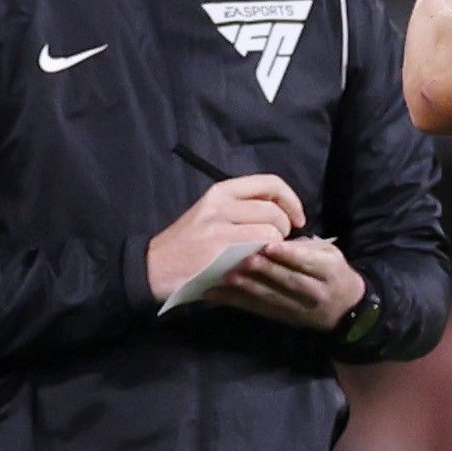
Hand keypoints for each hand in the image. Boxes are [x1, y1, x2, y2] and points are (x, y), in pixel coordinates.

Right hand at [148, 174, 306, 300]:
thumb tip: (283, 214)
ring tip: (264, 257)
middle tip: (276, 245)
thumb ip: (242, 210)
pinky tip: (257, 267)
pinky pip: (260, 250)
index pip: (269, 183)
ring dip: (276, 248)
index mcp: (220, 191)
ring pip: (272, 231)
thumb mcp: (210, 216)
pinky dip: (266, 259)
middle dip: (284, 230)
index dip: (291, 200)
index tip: (297, 219)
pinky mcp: (220, 250)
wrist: (154, 267)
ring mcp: (220, 227)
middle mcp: (220, 204)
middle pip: (274, 210)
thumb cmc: (186, 245)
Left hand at [207, 236, 366, 330]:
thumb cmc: (331, 271)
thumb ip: (305, 246)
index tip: (270, 245)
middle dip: (267, 271)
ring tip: (229, 277)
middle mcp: (317, 292)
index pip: (309, 262)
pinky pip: (259, 309)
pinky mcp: (283, 318)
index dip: (290, 255)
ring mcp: (299, 309)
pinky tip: (220, 294)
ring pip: (273, 298)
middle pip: (290, 281)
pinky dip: (238, 301)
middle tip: (245, 260)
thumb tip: (274, 237)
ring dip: (249, 287)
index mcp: (330, 271)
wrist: (344, 309)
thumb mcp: (329, 253)